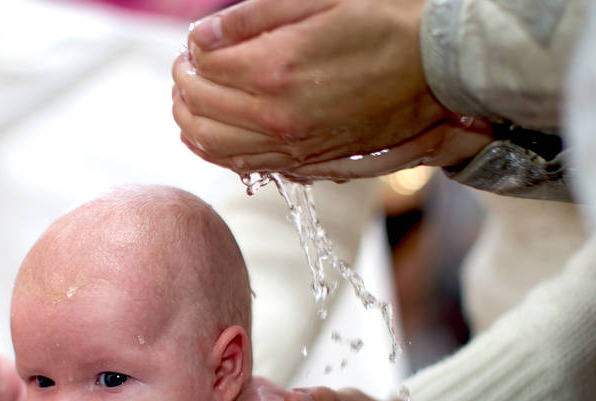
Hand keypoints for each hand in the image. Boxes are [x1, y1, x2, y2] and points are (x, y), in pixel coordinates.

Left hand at [172, 0, 470, 175]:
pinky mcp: (303, 161)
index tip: (198, 43)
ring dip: (187, 119)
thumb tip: (200, 36)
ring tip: (188, 98)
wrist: (437, 70)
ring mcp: (289, 145)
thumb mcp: (320, 0)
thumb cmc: (383, 23)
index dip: (193, 52)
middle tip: (186, 68)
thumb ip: (252, 16)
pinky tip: (205, 132)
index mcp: (275, 68)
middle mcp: (276, 116)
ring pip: (210, 143)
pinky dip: (211, 149)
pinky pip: (239, 165)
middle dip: (182, 84)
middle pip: (198, 107)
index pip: (204, 66)